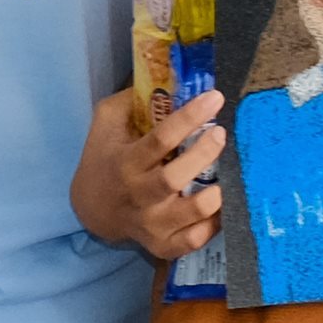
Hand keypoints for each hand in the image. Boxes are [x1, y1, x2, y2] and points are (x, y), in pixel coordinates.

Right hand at [75, 79, 229, 262]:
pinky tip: (223, 207)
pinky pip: (193, 241)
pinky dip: (213, 226)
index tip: (215, 97)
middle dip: (203, 153)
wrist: (91, 208)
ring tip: (231, 176)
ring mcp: (151, 223)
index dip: (189, 117)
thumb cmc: (105, 158)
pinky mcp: (162, 244)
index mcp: (125, 162)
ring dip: (215, 195)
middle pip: (174, 178)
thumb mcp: (107, 123)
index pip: (159, 139)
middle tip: (221, 133)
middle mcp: (138, 194)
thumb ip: (132, 101)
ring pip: (190, 213)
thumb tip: (171, 79)